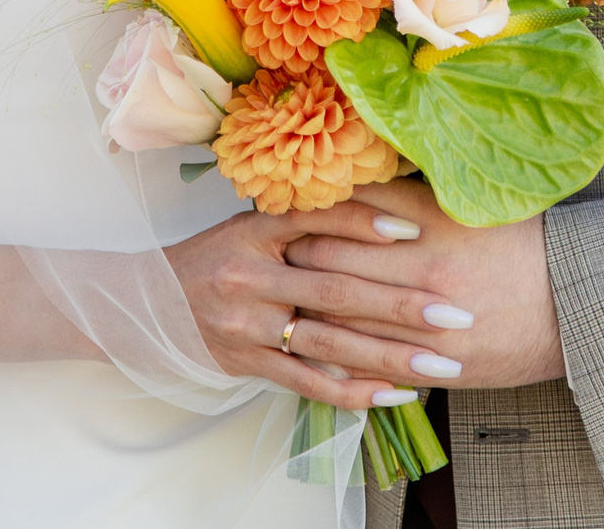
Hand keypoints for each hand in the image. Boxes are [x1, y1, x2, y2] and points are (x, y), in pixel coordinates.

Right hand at [166, 197, 487, 412]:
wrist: (147, 305)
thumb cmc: (214, 258)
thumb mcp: (250, 226)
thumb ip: (304, 222)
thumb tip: (382, 210)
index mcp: (255, 232)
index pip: (319, 221)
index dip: (367, 224)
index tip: (417, 230)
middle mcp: (252, 276)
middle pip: (338, 290)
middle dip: (403, 303)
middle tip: (457, 312)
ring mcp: (248, 324)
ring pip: (330, 342)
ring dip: (391, 355)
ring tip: (442, 363)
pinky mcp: (247, 363)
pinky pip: (306, 382)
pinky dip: (353, 390)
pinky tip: (394, 395)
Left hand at [285, 178, 563, 389]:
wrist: (579, 305)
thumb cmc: (529, 245)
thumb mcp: (476, 205)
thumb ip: (417, 193)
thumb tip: (364, 171)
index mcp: (435, 225)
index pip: (350, 212)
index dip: (312, 210)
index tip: (289, 207)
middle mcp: (425, 272)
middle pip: (335, 262)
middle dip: (296, 255)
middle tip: (271, 248)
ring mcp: (428, 325)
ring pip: (343, 317)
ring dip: (307, 307)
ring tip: (283, 295)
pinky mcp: (437, 366)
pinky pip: (371, 365)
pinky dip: (337, 356)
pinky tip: (314, 349)